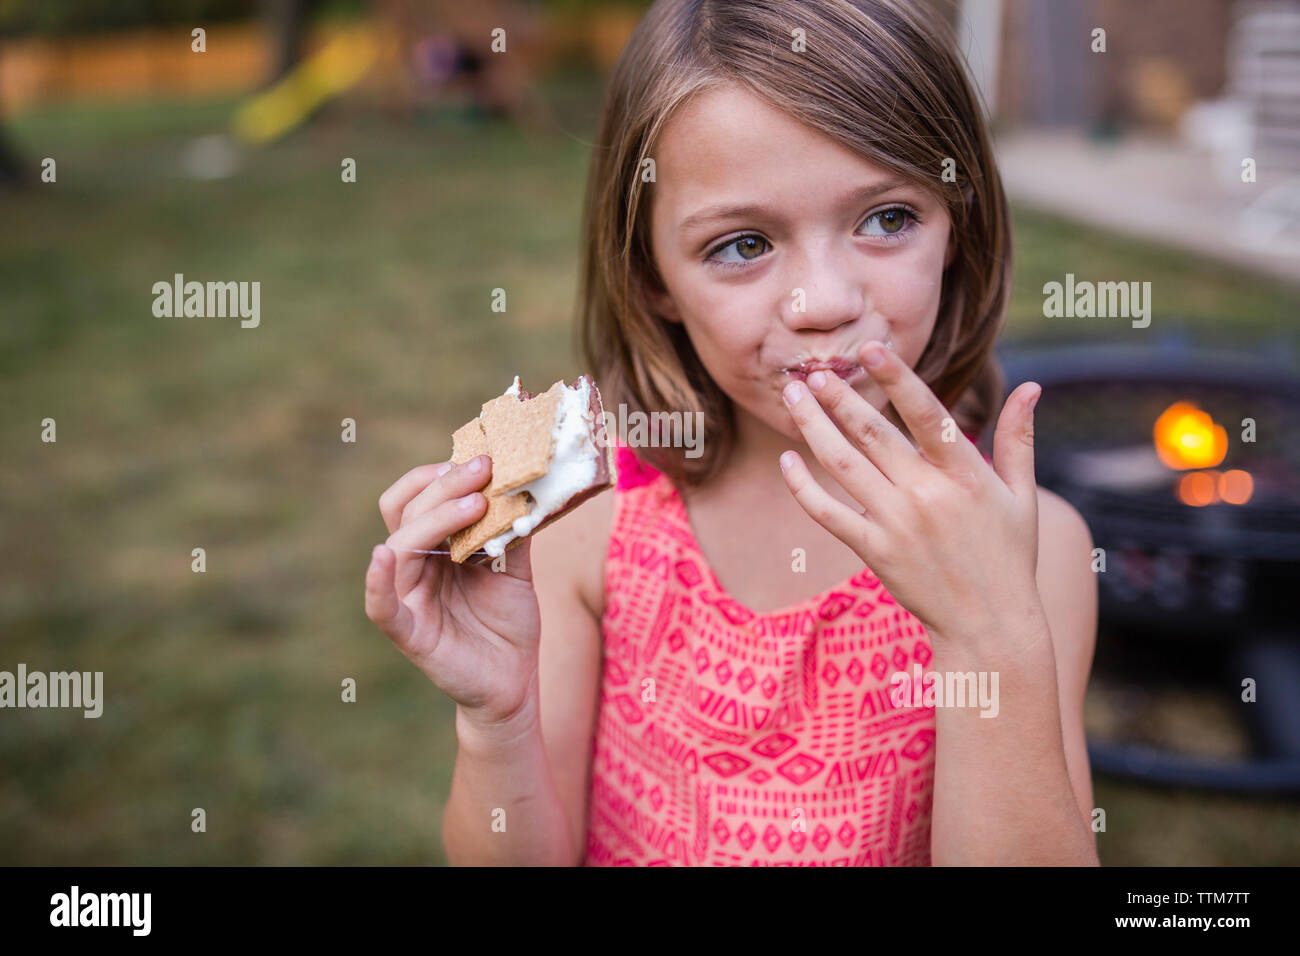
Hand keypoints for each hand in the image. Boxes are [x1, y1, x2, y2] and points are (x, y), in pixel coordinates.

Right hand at [365, 455, 541, 725]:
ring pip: (401, 546)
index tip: (479, 457)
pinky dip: (376, 580)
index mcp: (433, 547)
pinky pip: (381, 605)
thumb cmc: (509, 622)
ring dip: (434, 518)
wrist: (515, 681)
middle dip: (443, 486)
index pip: (418, 499)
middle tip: (481, 468)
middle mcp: (414, 567)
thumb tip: (523, 482)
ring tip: (475, 502)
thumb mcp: (516, 567)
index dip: (440, 475)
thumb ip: (511, 529)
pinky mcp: (409, 632)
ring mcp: (407, 597)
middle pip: (408, 513)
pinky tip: (382, 556)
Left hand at [778, 340, 1044, 649]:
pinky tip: (786, 461)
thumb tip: (1031, 387)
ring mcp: (897, 524)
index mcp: (965, 474)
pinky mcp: (875, 552)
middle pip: (871, 434)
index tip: (870, 348)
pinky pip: (829, 513)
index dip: (896, 378)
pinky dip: (803, 486)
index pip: (926, 413)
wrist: (990, 625)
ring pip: (843, 464)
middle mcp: (927, 494)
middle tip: (811, 370)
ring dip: (813, 427)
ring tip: (792, 397)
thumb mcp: (1022, 496)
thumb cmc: (1008, 555)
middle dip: (837, 397)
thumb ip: (1018, 439)